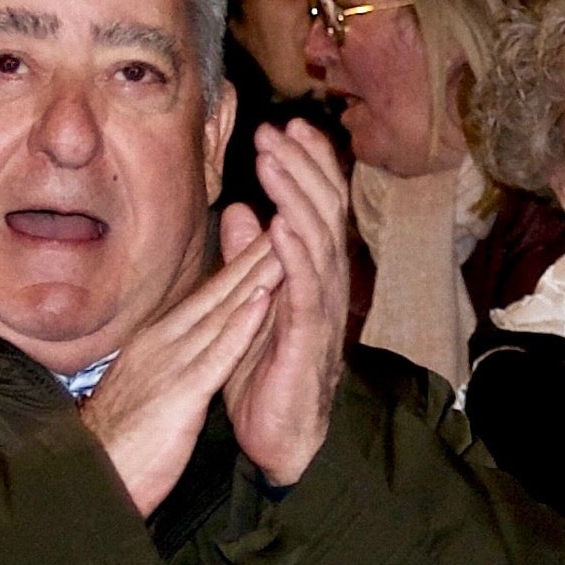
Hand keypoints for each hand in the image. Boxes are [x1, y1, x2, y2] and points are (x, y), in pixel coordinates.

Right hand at [81, 244, 281, 515]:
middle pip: (217, 293)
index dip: (242, 265)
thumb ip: (170, 360)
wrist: (89, 476)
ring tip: (284, 243)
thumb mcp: (149, 387)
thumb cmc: (120, 440)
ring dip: (254, 278)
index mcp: (159, 343)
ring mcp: (170, 366)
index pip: (208, 297)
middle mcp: (163, 343)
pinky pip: (217, 356)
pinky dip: (241, 327)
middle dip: (255, 257)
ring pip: (221, 314)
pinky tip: (262, 300)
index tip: (272, 235)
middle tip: (288, 217)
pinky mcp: (179, 396)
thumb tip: (186, 339)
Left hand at [222, 119, 351, 486]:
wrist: (279, 438)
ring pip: (319, 242)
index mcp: (311, 274)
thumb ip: (248, 257)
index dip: (307, 166)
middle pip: (325, 212)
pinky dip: (297, 256)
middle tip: (277, 127)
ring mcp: (321, 313)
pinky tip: (281, 225)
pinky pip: (307, 292)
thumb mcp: (249, 302)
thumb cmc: (265, 374)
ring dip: (295, 198)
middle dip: (302, 167)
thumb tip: (238, 210)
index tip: (288, 125)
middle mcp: (325, 286)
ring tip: (274, 159)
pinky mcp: (309, 342)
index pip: (316, 207)